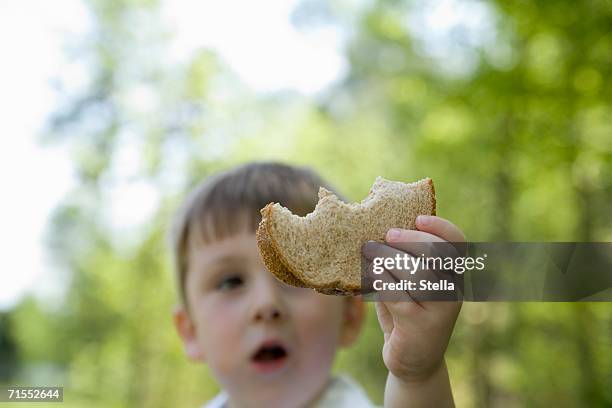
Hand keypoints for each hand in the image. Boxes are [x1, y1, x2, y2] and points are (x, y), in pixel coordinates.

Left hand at [362, 215, 464, 383]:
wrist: (412, 362)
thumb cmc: (407, 314)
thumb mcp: (407, 285)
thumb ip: (401, 262)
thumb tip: (378, 230)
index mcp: (453, 276)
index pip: (457, 243)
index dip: (440, 227)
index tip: (417, 218)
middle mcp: (453, 291)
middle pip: (436, 253)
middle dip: (409, 240)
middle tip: (387, 234)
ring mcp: (439, 310)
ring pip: (416, 272)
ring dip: (390, 258)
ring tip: (371, 251)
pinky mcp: (420, 326)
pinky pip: (399, 295)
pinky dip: (382, 280)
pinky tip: (372, 275)